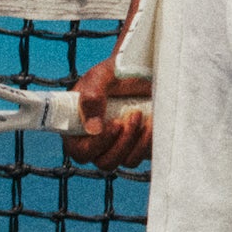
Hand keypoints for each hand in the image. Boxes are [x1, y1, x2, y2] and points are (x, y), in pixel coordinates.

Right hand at [63, 50, 153, 171]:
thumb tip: (92, 129)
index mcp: (79, 126)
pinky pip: (142, 156)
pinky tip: (152, 120)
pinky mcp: (139, 146)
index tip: (114, 125)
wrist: (145, 69)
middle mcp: (98, 140)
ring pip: (124, 161)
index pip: (79, 151)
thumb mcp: (102, 76)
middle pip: (104, 162)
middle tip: (132, 116)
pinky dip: (149, 140)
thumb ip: (91, 97)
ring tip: (140, 113)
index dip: (94, 146)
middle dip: (120, 142)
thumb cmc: (117, 71)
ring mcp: (119, 145)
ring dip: (135, 140)